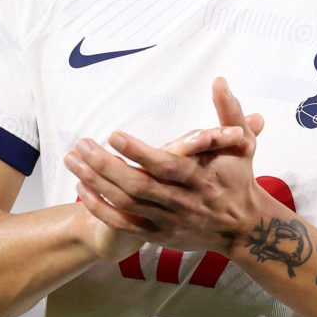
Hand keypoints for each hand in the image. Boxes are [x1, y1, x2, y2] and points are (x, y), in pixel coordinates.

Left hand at [65, 78, 266, 253]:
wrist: (243, 228)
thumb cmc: (239, 179)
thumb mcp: (243, 144)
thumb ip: (230, 112)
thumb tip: (220, 81)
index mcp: (200, 178)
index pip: (166, 165)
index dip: (139, 152)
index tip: (113, 135)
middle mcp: (182, 202)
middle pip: (138, 186)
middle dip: (106, 166)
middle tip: (82, 145)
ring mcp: (168, 221)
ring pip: (126, 204)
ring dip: (96, 183)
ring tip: (73, 160)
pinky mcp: (159, 235)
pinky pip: (123, 224)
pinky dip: (101, 208)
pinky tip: (82, 190)